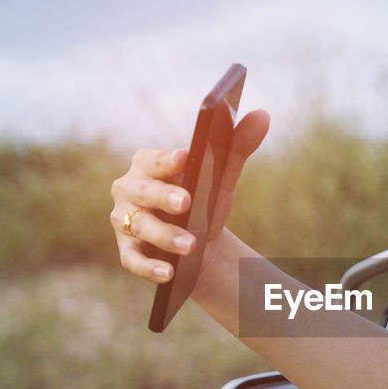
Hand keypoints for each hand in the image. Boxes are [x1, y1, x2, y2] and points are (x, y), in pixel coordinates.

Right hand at [110, 110, 269, 282]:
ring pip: (141, 227)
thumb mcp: (222, 177)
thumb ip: (237, 146)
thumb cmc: (205, 202)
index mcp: (148, 165)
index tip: (186, 158)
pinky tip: (169, 273)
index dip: (167, 160)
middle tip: (186, 202)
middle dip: (164, 196)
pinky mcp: (129, 252)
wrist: (200, 246)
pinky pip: (134, 260)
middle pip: (143, 192)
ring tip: (191, 245)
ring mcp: (125, 222)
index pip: (153, 160)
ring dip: (165, 236)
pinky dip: (150, 267)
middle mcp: (129, 190)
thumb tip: (262, 115)